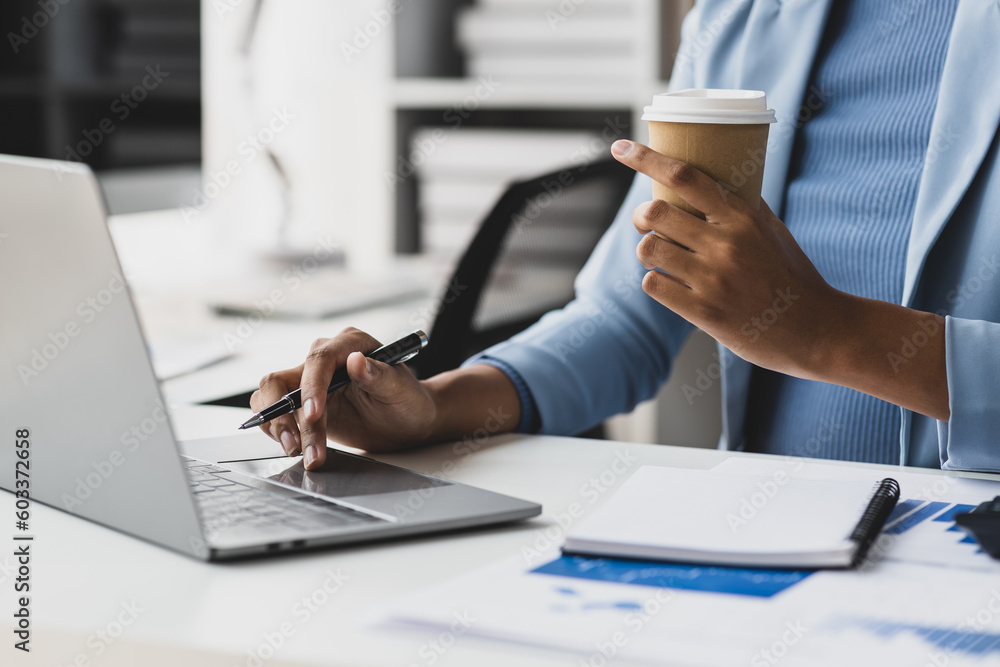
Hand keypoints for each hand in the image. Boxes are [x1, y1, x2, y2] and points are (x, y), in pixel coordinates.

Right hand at [250, 328, 437, 469]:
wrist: (406, 421)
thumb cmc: (407, 400)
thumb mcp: (400, 390)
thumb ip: (379, 375)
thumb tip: (356, 361)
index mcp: (349, 344)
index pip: (318, 360)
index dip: (311, 388)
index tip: (313, 415)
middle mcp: (324, 358)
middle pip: (281, 379)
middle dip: (283, 414)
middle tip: (297, 445)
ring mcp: (309, 381)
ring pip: (272, 397)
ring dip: (280, 427)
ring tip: (301, 454)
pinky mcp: (301, 403)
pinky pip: (274, 412)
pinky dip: (278, 431)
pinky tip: (297, 448)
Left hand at [611, 139, 851, 378]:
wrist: (817, 330)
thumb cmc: (794, 278)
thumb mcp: (775, 232)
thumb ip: (745, 207)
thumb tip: (718, 181)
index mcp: (743, 217)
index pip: (685, 176)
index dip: (646, 159)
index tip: (619, 148)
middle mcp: (726, 244)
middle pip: (656, 212)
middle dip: (642, 216)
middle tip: (647, 223)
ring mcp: (713, 279)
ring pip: (648, 249)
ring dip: (647, 250)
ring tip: (661, 255)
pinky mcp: (704, 312)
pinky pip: (653, 284)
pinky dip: (654, 281)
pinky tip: (669, 283)